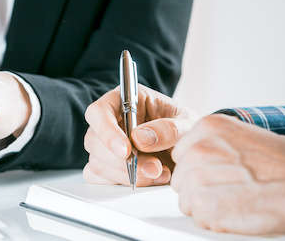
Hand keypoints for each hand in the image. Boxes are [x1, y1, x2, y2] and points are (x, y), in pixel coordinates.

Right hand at [83, 85, 199, 185]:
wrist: (190, 149)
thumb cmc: (185, 129)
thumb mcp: (186, 123)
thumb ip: (168, 129)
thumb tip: (139, 138)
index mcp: (125, 100)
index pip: (99, 112)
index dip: (107, 132)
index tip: (126, 151)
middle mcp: (110, 121)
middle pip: (94, 141)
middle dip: (124, 161)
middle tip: (155, 167)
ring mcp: (105, 145)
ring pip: (97, 163)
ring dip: (128, 175)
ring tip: (160, 173)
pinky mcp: (106, 166)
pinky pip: (99, 179)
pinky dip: (122, 183)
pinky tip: (146, 180)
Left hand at [171, 114, 284, 233]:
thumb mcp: (247, 136)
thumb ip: (217, 146)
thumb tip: (204, 161)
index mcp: (209, 127)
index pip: (182, 155)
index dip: (200, 170)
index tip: (219, 176)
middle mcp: (199, 148)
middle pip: (182, 178)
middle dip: (200, 190)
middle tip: (231, 193)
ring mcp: (199, 176)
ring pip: (186, 200)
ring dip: (207, 207)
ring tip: (237, 203)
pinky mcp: (205, 205)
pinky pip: (198, 218)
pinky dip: (216, 222)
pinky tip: (239, 213)